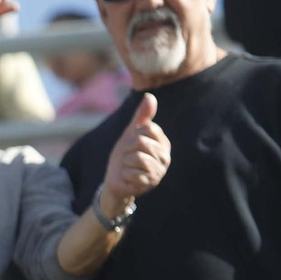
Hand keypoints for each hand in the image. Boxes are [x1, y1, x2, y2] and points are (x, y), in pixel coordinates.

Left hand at [100, 93, 168, 212]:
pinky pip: (133, 173)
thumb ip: (141, 116)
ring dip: (126, 162)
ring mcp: (159, 171)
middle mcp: (165, 157)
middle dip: (128, 149)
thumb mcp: (130, 133)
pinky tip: (128, 177)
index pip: (148, 128)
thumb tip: (150, 95)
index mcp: (163, 143)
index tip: (132, 144)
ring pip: (137, 158)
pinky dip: (125, 174)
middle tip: (129, 157)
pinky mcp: (149, 184)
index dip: (134, 135)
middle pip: (142, 142)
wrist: (115, 179)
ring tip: (129, 167)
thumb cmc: (125, 154)